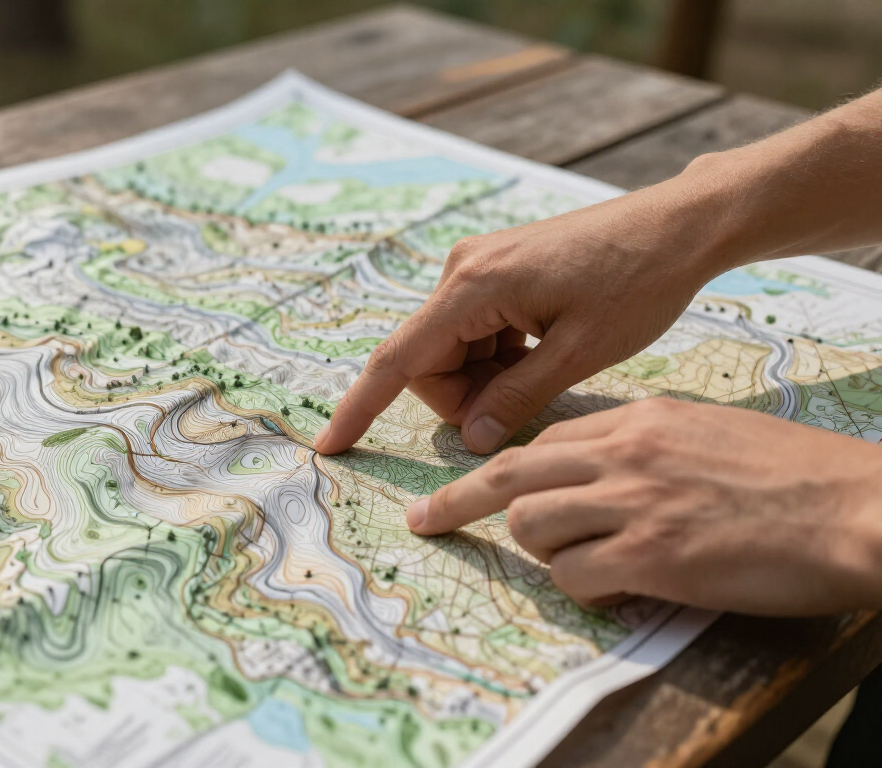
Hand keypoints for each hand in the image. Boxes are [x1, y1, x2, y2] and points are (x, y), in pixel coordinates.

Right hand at [314, 174, 742, 455]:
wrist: (679, 224)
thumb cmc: (639, 282)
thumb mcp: (580, 353)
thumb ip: (517, 398)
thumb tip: (471, 438)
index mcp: (475, 287)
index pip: (398, 359)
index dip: (361, 407)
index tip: (331, 446)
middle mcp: (462, 270)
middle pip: (427, 361)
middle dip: (462, 397)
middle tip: (521, 407)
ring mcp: (478, 266)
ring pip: (451, 350)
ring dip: (485, 378)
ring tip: (547, 370)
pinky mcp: (496, 269)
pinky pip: (473, 330)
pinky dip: (497, 356)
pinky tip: (544, 350)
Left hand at [407, 398, 881, 615]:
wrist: (856, 508)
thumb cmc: (796, 476)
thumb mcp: (710, 433)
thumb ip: (648, 447)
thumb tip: (602, 473)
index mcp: (640, 419)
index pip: (545, 442)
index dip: (503, 468)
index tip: (470, 483)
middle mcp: (626, 454)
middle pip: (512, 475)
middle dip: (457, 500)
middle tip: (425, 520)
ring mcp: (635, 503)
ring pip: (533, 526)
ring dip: (542, 551)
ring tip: (584, 564)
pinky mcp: (652, 556)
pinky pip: (576, 575)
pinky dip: (585, 587)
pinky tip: (622, 587)